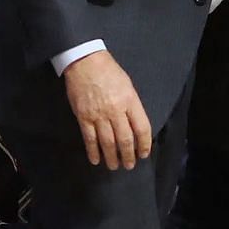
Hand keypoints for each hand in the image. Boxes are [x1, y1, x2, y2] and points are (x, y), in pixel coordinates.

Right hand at [63, 50, 151, 169]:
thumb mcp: (128, 86)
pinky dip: (93, 151)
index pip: (142, 128)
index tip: (144, 154)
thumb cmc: (110, 72)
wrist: (86, 62)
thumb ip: (132, 105)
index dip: (144, 144)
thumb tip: (134, 125)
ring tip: (114, 166)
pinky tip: (96, 160)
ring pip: (107, 142)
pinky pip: (89, 138)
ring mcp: (99, 115)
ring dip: (112, 157)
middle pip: (125, 139)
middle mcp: (116, 110)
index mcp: (130, 101)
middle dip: (128, 155)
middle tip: (129, 165)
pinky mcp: (83, 117)